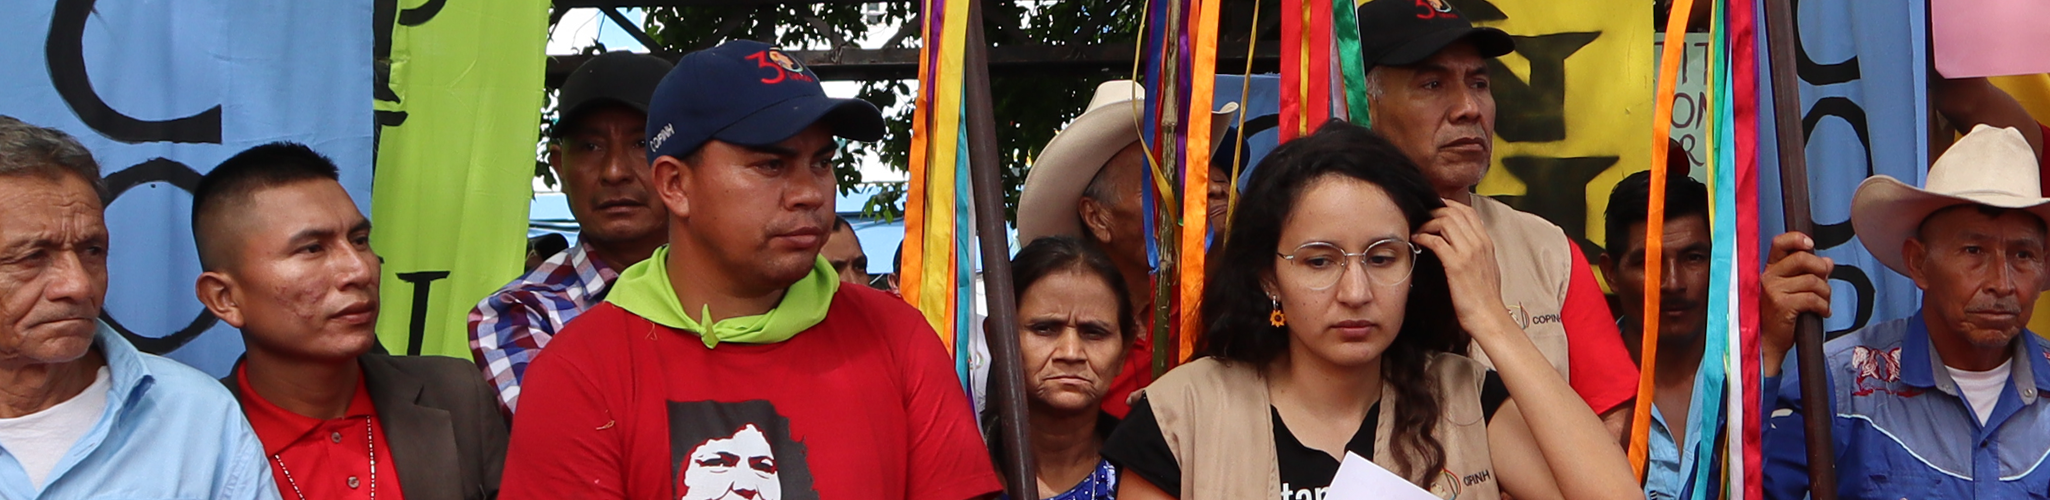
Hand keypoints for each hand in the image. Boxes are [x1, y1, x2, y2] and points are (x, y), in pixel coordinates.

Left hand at [1414, 202, 1507, 332]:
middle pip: (1455, 212)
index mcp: (1486, 243)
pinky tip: (1417, 241)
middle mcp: (1479, 243)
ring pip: (1445, 221)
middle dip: (1434, 211)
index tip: (1434, 209)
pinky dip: (1424, 237)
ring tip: (1418, 230)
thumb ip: (1477, 252)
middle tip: (1421, 219)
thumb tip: (1465, 243)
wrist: (1488, 316)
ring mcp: (1469, 253)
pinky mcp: (1456, 265)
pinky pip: (1436, 241)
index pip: (1468, 211)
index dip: (1448, 205)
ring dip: (1427, 223)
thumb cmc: (1484, 297)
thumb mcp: (1487, 268)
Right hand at [1760, 232, 1832, 376]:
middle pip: (1803, 258)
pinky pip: (1813, 299)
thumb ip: (1808, 274)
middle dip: (1821, 269)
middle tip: (1824, 282)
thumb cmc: (1780, 316)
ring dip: (1826, 293)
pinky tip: (1822, 312)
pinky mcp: (1782, 305)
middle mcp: (1769, 276)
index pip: (1780, 243)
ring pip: (1813, 281)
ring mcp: (1774, 290)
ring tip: (1823, 303)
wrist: (1767, 342)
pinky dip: (1823, 306)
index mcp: (1770, 270)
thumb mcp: (1792, 290)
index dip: (1797, 239)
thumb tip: (1828, 261)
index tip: (1811, 245)